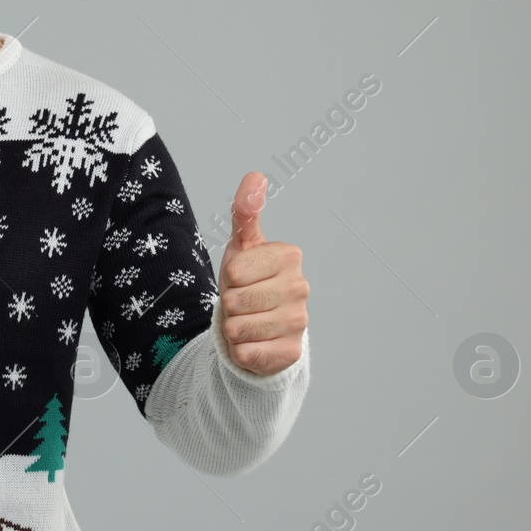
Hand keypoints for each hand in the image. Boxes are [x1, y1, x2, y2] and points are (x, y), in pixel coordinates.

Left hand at [217, 172, 308, 376]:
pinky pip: (247, 355)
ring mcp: (300, 322)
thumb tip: (255, 176)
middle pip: (235, 302)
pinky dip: (242, 352)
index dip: (229, 278)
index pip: (235, 272)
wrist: (258, 324)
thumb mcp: (242, 245)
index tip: (241, 278)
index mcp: (289, 257)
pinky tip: (255, 343)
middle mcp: (301, 288)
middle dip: (229, 305)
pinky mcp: (292, 353)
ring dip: (234, 329)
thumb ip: (246, 211)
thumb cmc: (248, 280)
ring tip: (247, 321)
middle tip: (242, 302)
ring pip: (239, 330)